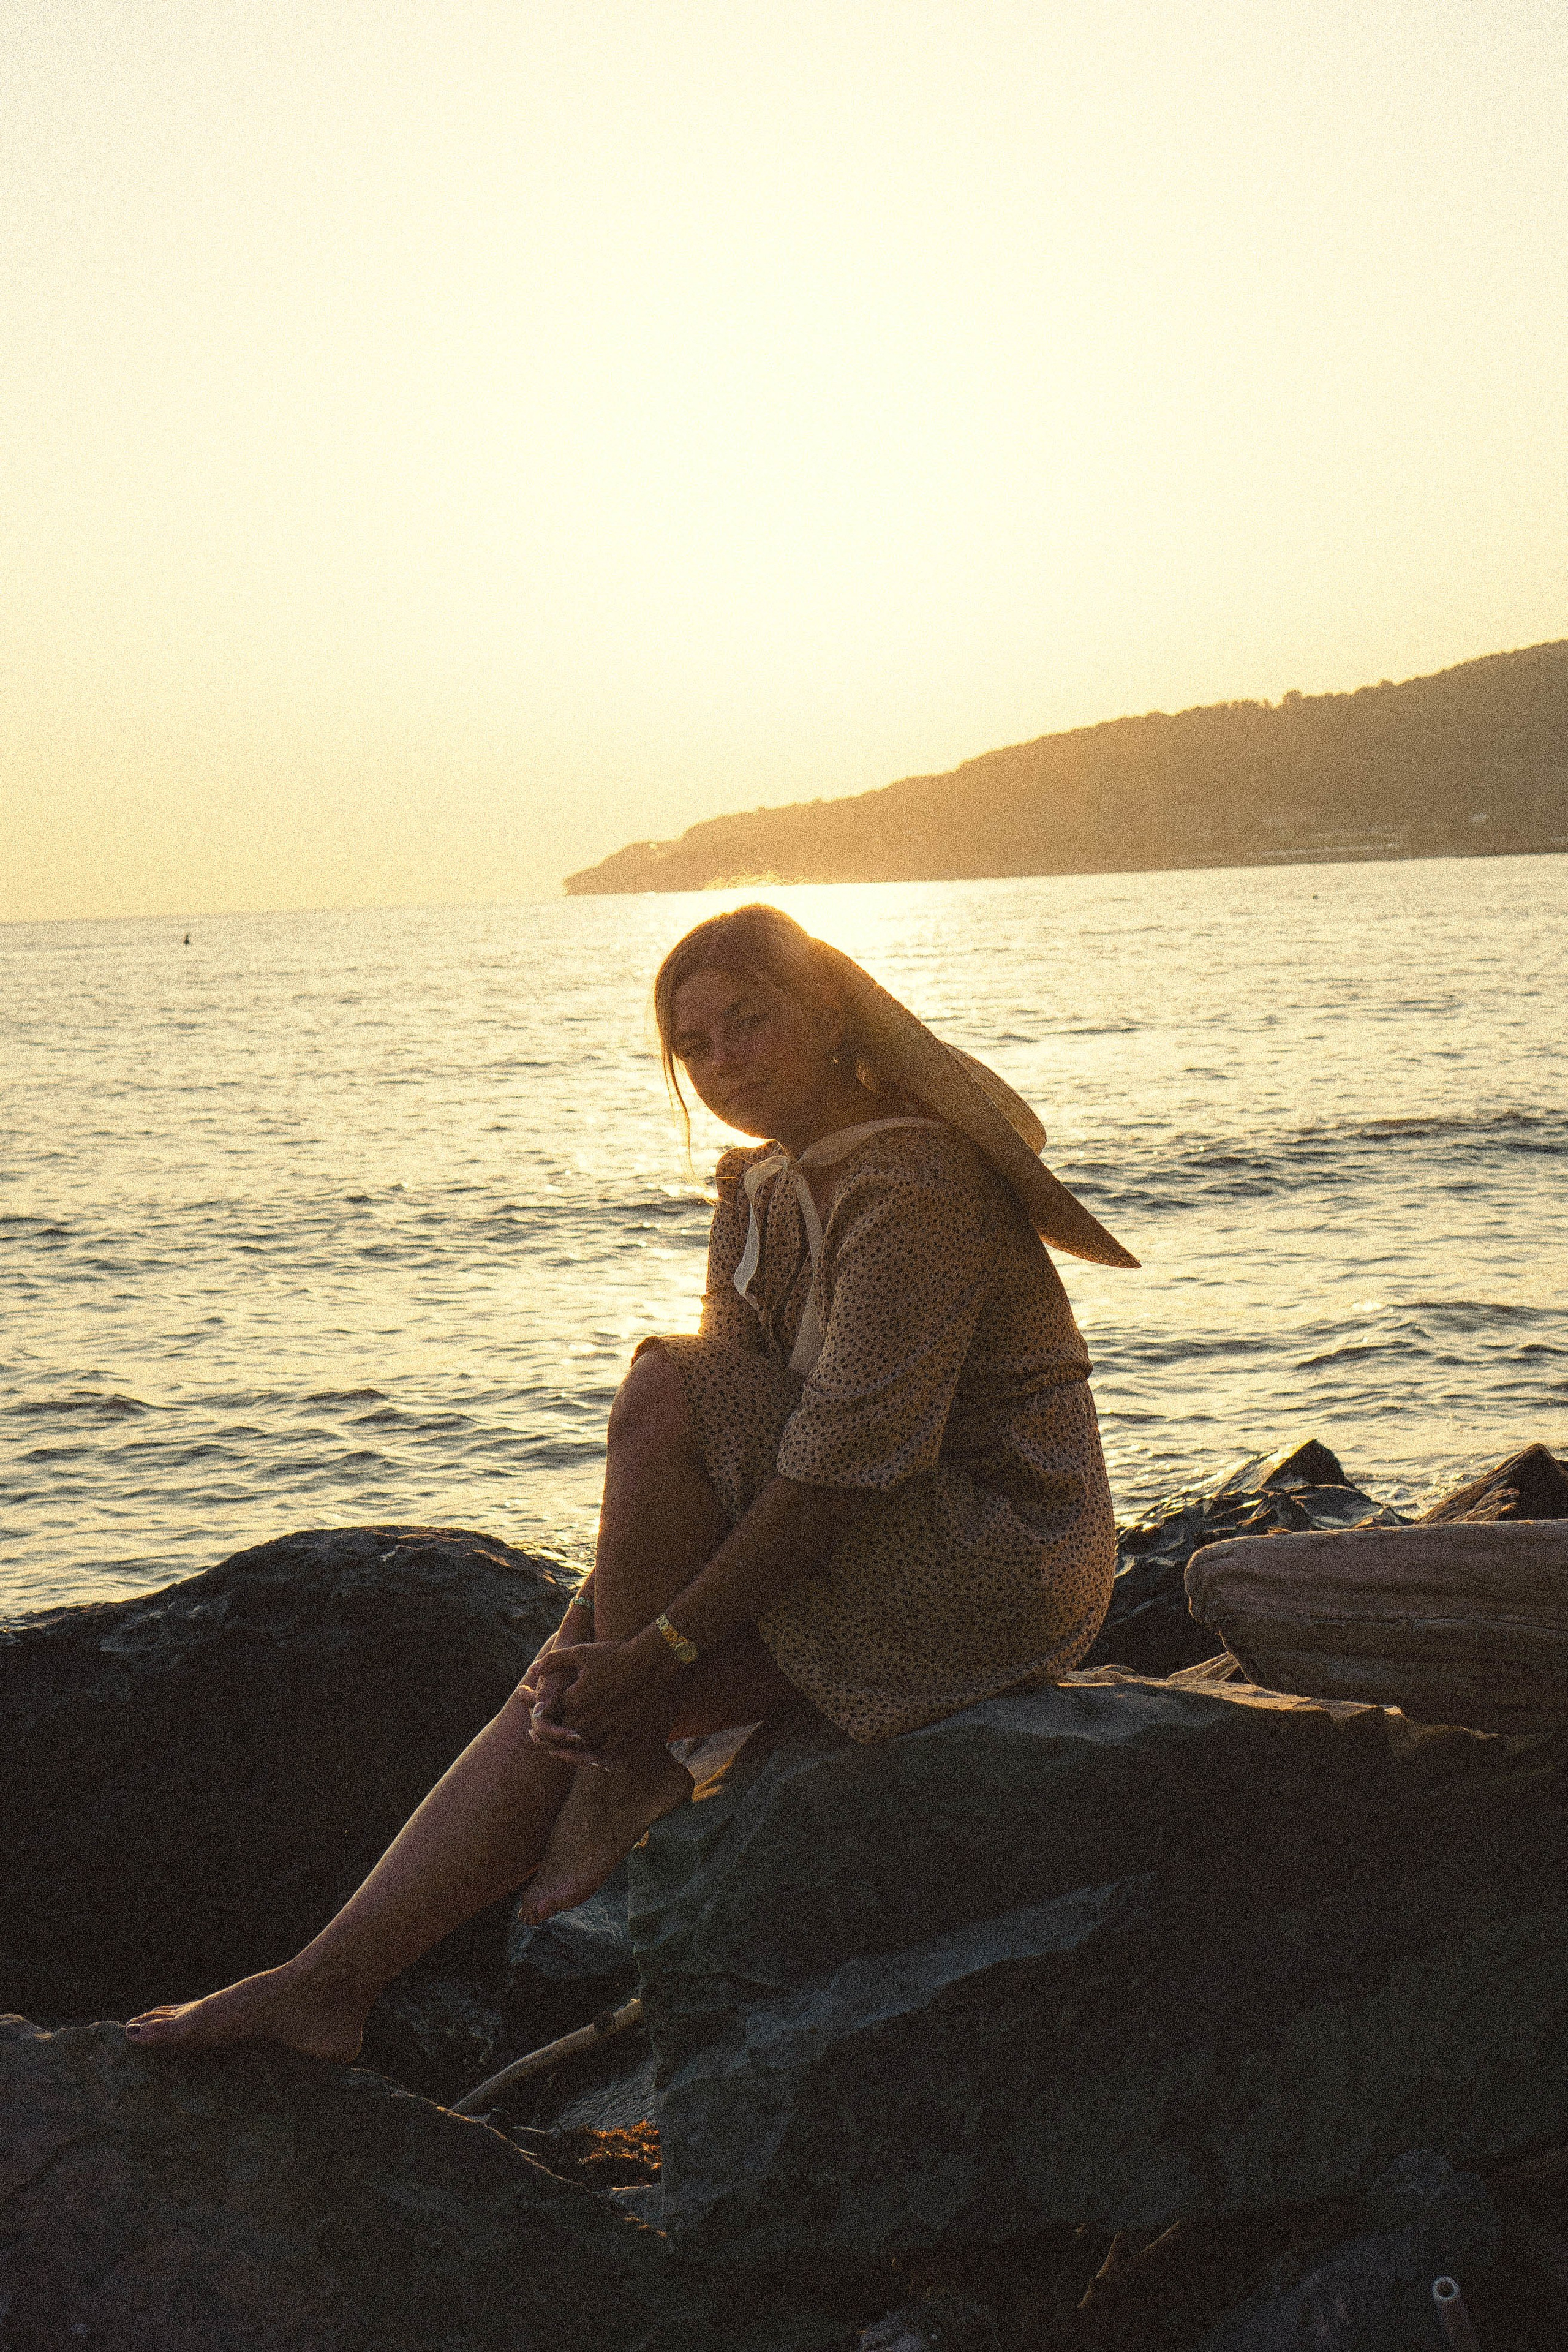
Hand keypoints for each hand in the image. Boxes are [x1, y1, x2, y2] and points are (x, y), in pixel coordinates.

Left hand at [526, 1634, 680, 1769]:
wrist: (651, 1664)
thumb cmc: (615, 1655)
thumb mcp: (581, 1652)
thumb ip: (554, 1660)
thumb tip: (532, 1669)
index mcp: (575, 1700)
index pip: (547, 1711)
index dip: (536, 1705)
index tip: (529, 1701)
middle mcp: (588, 1719)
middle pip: (560, 1733)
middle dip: (546, 1732)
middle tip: (534, 1733)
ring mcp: (606, 1728)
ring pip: (579, 1746)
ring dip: (567, 1745)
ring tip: (561, 1741)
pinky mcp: (622, 1734)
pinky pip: (603, 1751)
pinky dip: (593, 1752)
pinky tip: (589, 1749)